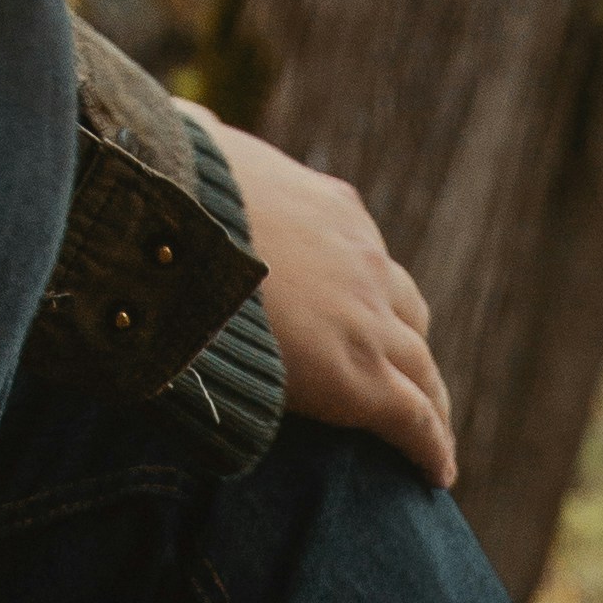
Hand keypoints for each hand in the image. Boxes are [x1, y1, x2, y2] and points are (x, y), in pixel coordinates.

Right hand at [183, 108, 455, 485]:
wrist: (172, 232)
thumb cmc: (164, 188)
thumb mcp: (190, 151)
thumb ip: (197, 149)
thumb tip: (173, 128)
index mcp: (328, 209)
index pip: (365, 258)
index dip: (369, 294)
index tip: (367, 318)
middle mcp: (363, 261)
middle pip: (406, 312)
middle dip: (407, 346)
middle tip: (407, 380)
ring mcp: (369, 319)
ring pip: (423, 370)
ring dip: (427, 400)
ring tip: (430, 436)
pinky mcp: (363, 377)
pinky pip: (414, 419)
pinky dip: (431, 447)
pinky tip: (438, 475)